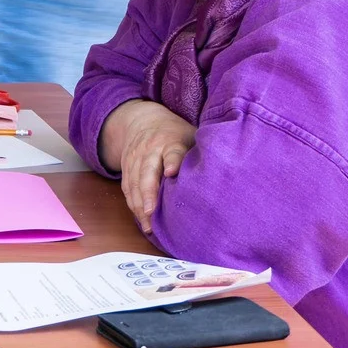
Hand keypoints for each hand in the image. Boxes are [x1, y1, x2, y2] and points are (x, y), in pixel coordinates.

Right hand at [106, 100, 196, 236]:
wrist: (141, 120)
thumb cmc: (173, 132)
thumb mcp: (189, 134)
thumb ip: (200, 151)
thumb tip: (222, 172)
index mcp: (169, 140)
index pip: (171, 151)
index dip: (172, 161)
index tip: (171, 173)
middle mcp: (149, 150)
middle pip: (146, 172)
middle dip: (148, 192)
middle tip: (152, 212)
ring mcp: (134, 159)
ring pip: (134, 184)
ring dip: (139, 206)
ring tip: (148, 226)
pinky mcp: (126, 169)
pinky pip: (127, 189)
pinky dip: (133, 205)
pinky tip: (142, 220)